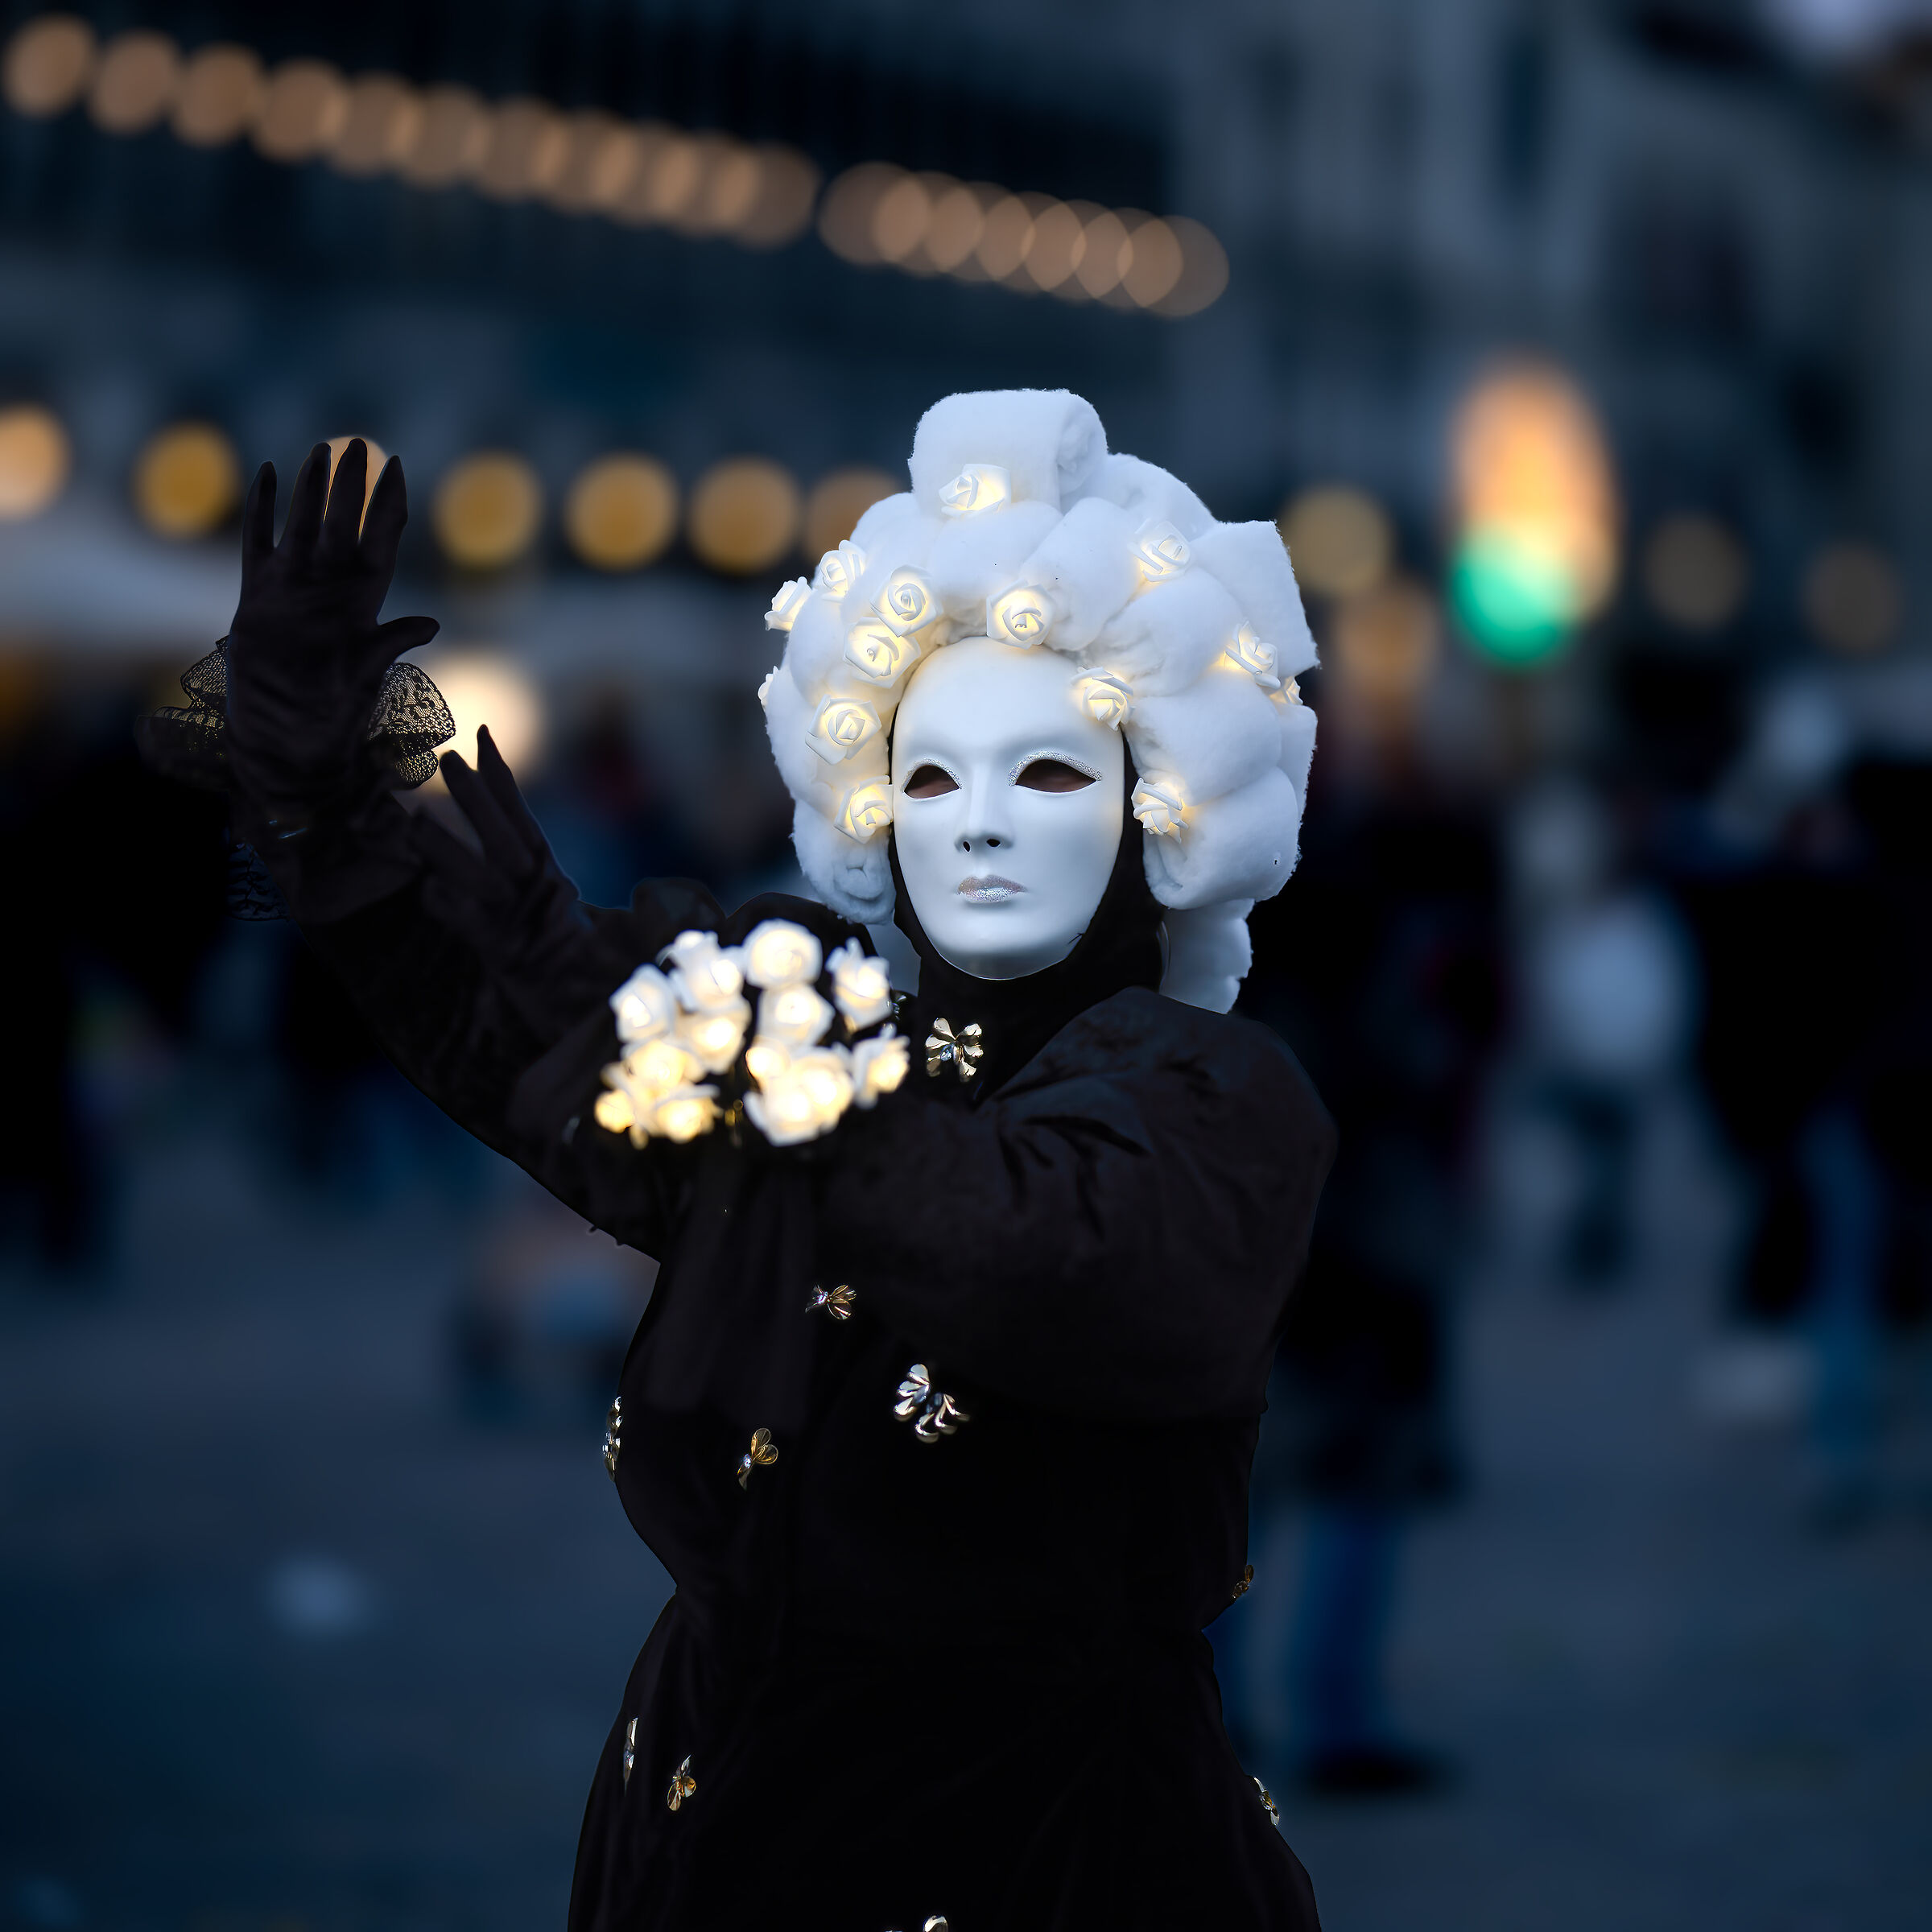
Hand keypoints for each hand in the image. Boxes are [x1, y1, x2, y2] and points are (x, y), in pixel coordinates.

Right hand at [225, 440, 439, 830]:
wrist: (284, 740)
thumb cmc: (331, 716)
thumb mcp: (365, 677)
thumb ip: (390, 643)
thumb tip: (429, 623)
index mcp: (363, 601)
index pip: (381, 540)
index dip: (389, 504)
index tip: (398, 466)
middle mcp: (330, 589)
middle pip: (343, 522)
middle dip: (351, 484)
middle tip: (359, 442)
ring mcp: (293, 589)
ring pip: (301, 524)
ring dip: (309, 488)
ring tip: (318, 450)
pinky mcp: (256, 597)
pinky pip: (259, 542)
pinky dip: (261, 510)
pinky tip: (265, 474)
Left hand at [413, 726, 625, 1038]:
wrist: (600, 1014)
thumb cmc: (579, 973)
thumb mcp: (557, 925)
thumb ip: (539, 894)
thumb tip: (514, 876)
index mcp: (551, 881)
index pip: (522, 819)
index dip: (501, 778)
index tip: (480, 734)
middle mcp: (538, 893)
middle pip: (506, 836)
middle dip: (476, 798)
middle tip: (445, 758)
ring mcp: (521, 921)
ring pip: (482, 874)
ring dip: (447, 847)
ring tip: (413, 821)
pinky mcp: (505, 952)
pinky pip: (469, 922)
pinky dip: (447, 905)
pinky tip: (428, 891)